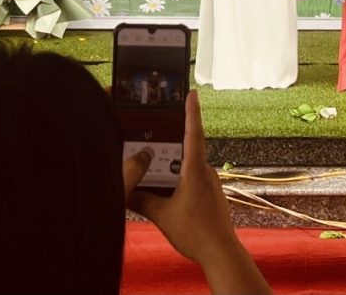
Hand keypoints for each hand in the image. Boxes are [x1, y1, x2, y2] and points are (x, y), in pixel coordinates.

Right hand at [127, 91, 234, 263]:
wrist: (221, 253)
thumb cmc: (195, 232)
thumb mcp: (162, 215)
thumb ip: (142, 200)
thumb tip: (124, 190)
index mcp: (195, 170)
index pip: (193, 133)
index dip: (192, 111)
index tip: (192, 92)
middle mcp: (205, 171)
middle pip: (188, 147)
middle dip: (173, 138)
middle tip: (156, 128)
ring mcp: (210, 183)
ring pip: (189, 164)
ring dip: (174, 161)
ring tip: (155, 163)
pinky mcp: (211, 194)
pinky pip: (193, 177)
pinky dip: (180, 176)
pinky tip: (168, 187)